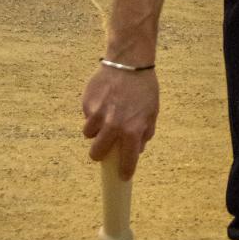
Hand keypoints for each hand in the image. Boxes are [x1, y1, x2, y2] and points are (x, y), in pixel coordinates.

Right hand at [81, 65, 158, 179]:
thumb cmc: (143, 87)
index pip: (126, 161)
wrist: (128, 62)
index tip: (122, 177)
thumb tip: (137, 148)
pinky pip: (87, 117)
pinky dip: (92, 114)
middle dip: (100, 154)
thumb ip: (144, 133)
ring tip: (104, 118)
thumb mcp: (152, 112)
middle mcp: (113, 126)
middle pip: (96, 154)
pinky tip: (102, 102)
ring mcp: (97, 115)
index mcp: (131, 130)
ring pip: (88, 135)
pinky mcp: (87, 104)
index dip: (124, 172)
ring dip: (95, 131)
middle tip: (104, 148)